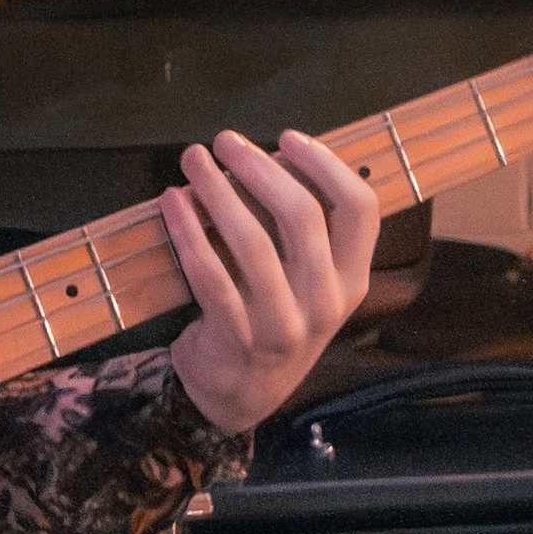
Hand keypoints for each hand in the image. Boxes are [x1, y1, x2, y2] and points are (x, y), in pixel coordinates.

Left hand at [162, 131, 379, 435]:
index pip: (360, 210)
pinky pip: (209, 273)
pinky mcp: (236, 335)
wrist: (239, 395)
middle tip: (225, 140)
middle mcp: (325, 302)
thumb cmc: (273, 320)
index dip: (326, 165)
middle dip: (260, 167)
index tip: (288, 138)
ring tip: (192, 160)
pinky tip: (172, 201)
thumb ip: (305, 232)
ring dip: (216, 190)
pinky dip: (187, 230)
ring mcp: (282, 323)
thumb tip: (274, 156)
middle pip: (303, 216)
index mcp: (351, 280)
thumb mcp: (309, 284)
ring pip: (251, 241)